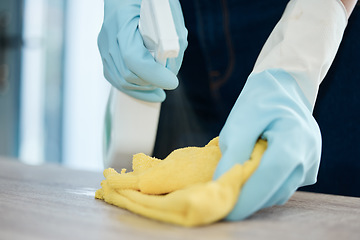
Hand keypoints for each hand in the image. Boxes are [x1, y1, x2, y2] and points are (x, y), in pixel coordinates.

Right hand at [98, 0, 187, 101]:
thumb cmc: (152, 2)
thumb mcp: (168, 11)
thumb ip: (174, 38)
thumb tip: (172, 69)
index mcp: (121, 21)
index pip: (134, 59)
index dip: (154, 75)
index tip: (172, 82)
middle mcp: (108, 36)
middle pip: (127, 75)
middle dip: (151, 83)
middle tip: (170, 81)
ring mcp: (104, 47)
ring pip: (121, 80)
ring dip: (144, 88)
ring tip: (161, 87)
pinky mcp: (105, 54)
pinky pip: (117, 78)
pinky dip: (135, 88)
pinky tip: (150, 89)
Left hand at [213, 69, 320, 219]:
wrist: (281, 89)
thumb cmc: (258, 102)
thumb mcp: (240, 122)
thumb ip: (233, 153)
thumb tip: (223, 183)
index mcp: (294, 138)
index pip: (271, 175)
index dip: (249, 196)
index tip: (228, 209)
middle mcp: (308, 154)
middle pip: (277, 188)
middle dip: (250, 198)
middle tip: (225, 197)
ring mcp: (311, 162)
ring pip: (280, 190)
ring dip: (258, 191)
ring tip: (237, 178)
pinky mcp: (307, 168)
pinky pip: (284, 185)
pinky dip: (266, 185)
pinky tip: (253, 173)